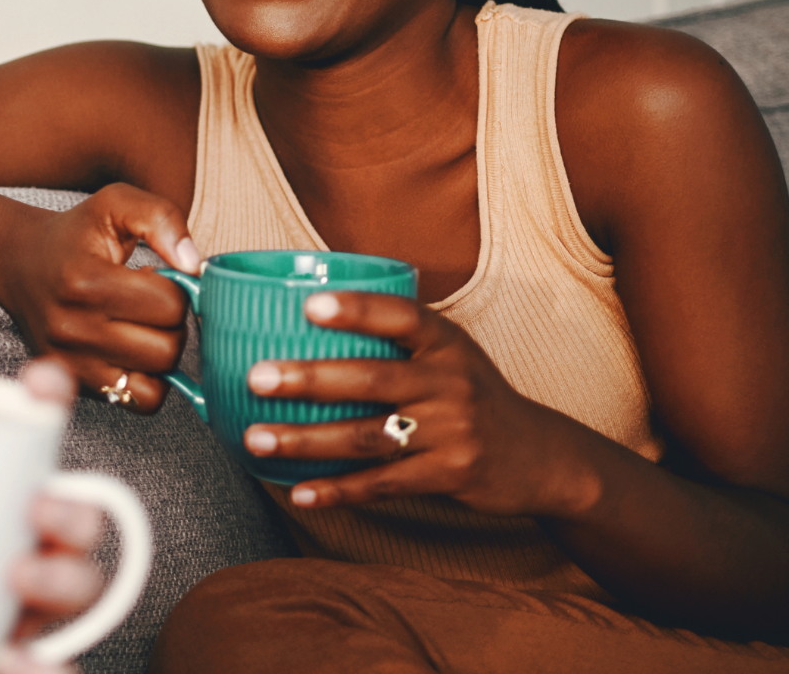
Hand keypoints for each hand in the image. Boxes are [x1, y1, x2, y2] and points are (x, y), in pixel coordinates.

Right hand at [0, 183, 201, 412]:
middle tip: (150, 303)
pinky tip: (135, 352)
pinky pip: (139, 401)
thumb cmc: (74, 234)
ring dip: (161, 352)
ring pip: (158, 379)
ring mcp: (72, 362)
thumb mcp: (115, 203)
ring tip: (140, 325)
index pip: (169, 304)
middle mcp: (73, 328)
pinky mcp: (75, 383)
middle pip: (167, 347)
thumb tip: (194, 264)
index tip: (154, 277)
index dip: (176, 289)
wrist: (18, 262)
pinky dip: (148, 381)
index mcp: (85, 281)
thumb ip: (160, 218)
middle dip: (171, 323)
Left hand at [0, 356, 105, 673]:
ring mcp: (26, 612)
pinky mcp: (18, 664)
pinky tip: (9, 660)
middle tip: (37, 507)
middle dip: (76, 508)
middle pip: (81, 521)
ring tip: (17, 579)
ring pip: (82, 593)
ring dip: (64, 579)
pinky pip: (55, 668)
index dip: (54, 404)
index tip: (41, 382)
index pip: (39, 438)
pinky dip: (43, 667)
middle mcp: (23, 548)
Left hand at [240, 291, 592, 517]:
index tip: (309, 305)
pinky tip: (299, 492)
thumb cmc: (471, 394)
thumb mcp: (450, 354)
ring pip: (367, 437)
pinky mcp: (450, 475)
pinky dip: (338, 491)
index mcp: (446, 342)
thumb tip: (299, 313)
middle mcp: (451, 382)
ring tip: (256, 440)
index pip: (400, 316)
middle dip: (310, 379)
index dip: (356, 310)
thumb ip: (394, 337)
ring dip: (306, 440)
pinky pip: (383, 484)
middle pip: (371, 378)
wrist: (542, 457)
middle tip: (256, 378)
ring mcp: (453, 431)